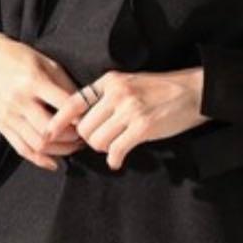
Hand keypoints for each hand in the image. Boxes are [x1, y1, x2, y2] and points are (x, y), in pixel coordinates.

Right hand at [0, 32, 86, 170]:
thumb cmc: (18, 58)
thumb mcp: (46, 62)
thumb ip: (65, 85)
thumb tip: (84, 107)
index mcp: (33, 81)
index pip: (63, 105)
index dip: (81, 116)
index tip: (93, 120)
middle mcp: (19, 101)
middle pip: (51, 130)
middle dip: (73, 138)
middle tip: (84, 136)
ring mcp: (8, 115)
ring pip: (38, 144)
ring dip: (61, 151)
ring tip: (73, 146)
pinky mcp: (1, 125)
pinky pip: (22, 149)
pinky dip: (40, 159)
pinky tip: (54, 161)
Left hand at [41, 67, 207, 171]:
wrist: (194, 91)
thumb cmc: (162, 90)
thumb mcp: (130, 83)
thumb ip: (107, 97)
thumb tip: (83, 122)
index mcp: (110, 81)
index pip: (73, 102)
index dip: (58, 122)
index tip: (47, 135)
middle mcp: (117, 93)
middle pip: (84, 128)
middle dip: (89, 141)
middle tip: (102, 142)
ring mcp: (130, 110)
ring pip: (97, 141)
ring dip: (103, 149)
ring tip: (115, 147)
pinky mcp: (143, 127)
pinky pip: (116, 150)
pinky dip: (115, 160)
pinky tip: (119, 161)